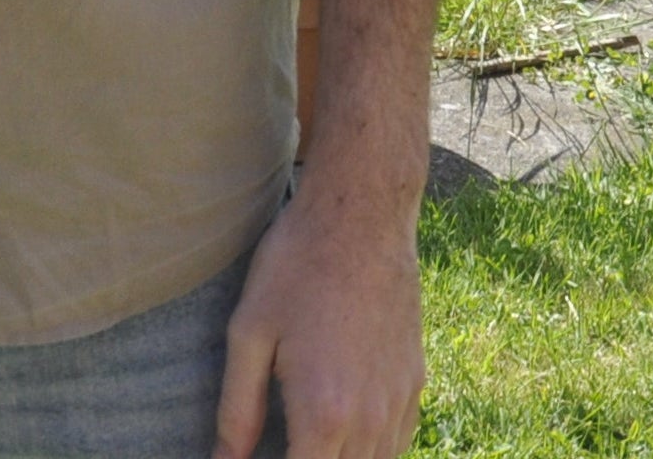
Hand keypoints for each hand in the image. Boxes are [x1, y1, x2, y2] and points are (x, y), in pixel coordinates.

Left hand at [213, 180, 423, 458]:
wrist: (360, 218)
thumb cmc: (295, 267)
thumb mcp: (249, 332)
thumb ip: (237, 410)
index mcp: (324, 416)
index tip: (254, 456)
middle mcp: (370, 423)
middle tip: (279, 437)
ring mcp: (399, 406)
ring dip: (339, 458)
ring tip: (304, 435)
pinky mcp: (415, 385)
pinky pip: (396, 444)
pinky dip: (369, 448)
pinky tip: (340, 427)